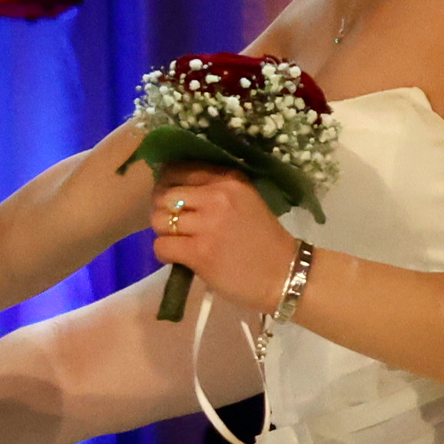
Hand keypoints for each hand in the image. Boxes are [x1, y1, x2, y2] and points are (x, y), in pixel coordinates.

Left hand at [144, 165, 296, 312]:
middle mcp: (217, 196)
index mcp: (229, 180)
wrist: (284, 273)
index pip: (181, 170)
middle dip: (161, 210)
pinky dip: (164, 253)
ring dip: (162, 233)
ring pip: (158, 220)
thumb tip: (172, 189)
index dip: (167, 184)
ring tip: (177, 241)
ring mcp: (207, 224)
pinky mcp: (199, 252)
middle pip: (164, 195)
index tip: (170, 199)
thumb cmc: (263, 240)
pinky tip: (178, 257)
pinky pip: (161, 246)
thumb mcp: (245, 201)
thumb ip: (214, 191)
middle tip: (170, 224)